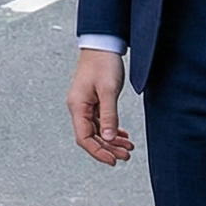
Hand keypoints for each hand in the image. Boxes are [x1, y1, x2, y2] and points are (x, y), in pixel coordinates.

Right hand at [66, 49, 133, 165]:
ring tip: (127, 148)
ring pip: (97, 130)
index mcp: (77, 106)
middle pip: (91, 137)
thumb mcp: (108, 90)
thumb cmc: (102, 63)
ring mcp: (86, 105)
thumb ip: (109, 115)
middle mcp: (79, 107)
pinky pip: (101, 122)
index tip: (113, 160)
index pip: (84, 138)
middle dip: (108, 149)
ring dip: (111, 141)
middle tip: (125, 156)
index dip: (98, 152)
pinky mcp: (93, 101)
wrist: (102, 44)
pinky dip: (111, 130)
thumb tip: (108, 138)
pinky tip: (121, 135)